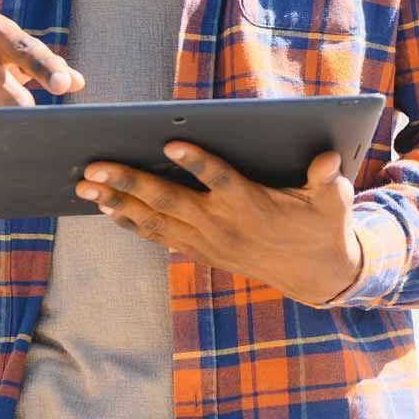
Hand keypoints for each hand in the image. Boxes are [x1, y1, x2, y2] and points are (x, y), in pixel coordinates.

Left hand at [76, 144, 364, 305]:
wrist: (314, 275)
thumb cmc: (323, 226)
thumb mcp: (333, 201)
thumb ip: (328, 179)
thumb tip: (329, 158)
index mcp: (252, 204)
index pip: (221, 180)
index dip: (197, 162)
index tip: (170, 143)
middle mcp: (223, 225)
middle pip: (169, 200)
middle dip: (129, 182)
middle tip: (93, 167)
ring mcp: (208, 242)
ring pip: (155, 220)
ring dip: (117, 203)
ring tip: (85, 187)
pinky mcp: (201, 252)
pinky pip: (159, 236)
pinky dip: (132, 222)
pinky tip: (108, 208)